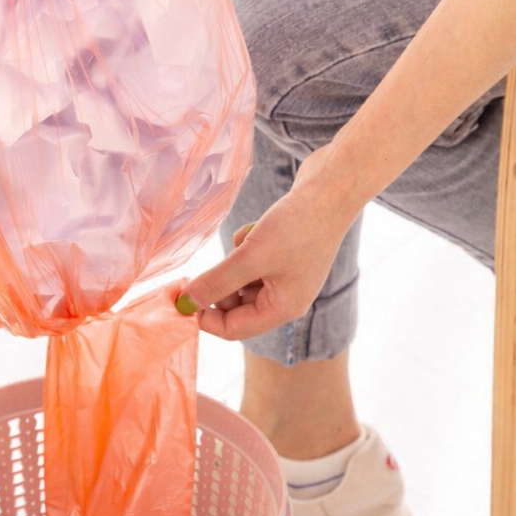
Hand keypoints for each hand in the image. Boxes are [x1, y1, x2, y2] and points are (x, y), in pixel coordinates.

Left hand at [178, 144, 359, 340]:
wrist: (335, 186)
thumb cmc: (299, 225)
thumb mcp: (250, 257)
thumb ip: (216, 282)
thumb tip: (186, 304)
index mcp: (283, 309)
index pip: (233, 329)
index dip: (204, 317)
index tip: (180, 297)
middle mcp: (286, 298)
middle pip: (235, 307)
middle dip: (220, 285)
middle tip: (208, 264)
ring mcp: (286, 276)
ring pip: (240, 281)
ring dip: (233, 262)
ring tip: (246, 240)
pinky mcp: (284, 255)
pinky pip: (250, 261)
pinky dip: (245, 247)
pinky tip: (256, 229)